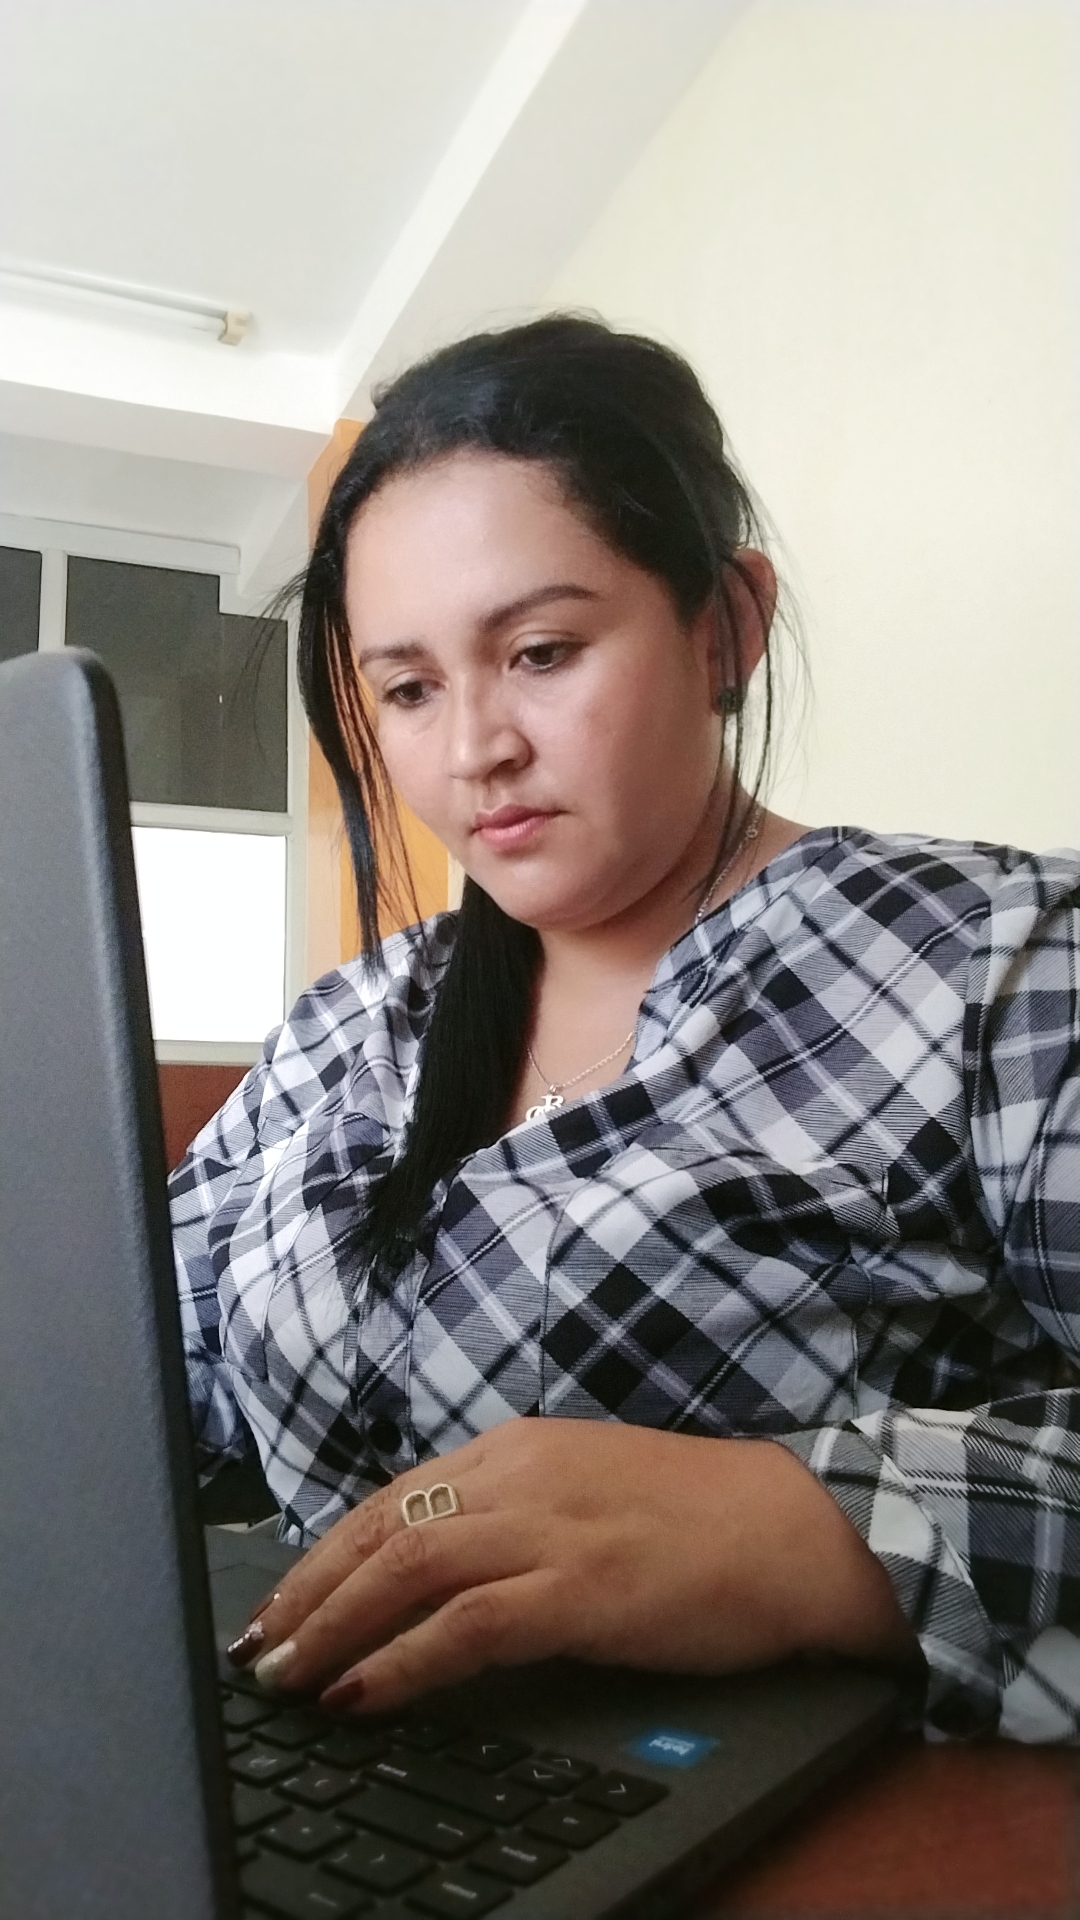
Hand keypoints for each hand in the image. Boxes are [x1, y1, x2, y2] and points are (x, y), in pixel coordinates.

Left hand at [227, 1419, 916, 1714]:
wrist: (796, 1528)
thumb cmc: (701, 1518)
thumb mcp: (589, 1490)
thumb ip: (517, 1511)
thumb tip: (441, 1565)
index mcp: (520, 1448)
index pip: (395, 1495)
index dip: (326, 1552)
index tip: (284, 1601)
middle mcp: (521, 1474)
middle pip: (383, 1526)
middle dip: (308, 1591)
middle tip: (259, 1650)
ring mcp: (550, 1528)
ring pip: (406, 1566)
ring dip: (334, 1625)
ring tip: (290, 1676)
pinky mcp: (580, 1589)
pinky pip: (465, 1626)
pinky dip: (401, 1661)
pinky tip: (363, 1694)